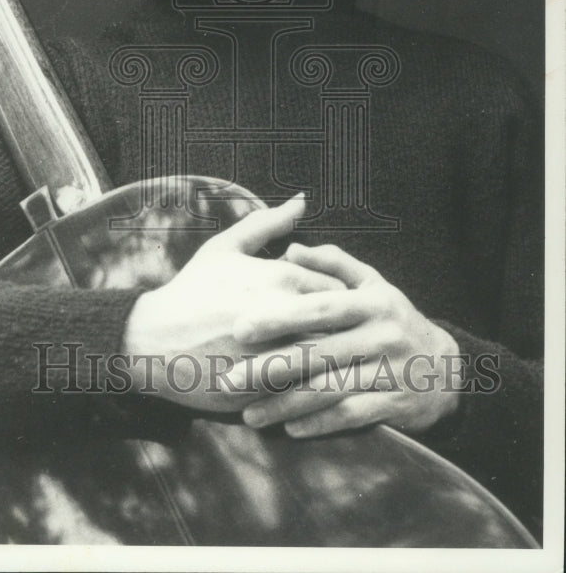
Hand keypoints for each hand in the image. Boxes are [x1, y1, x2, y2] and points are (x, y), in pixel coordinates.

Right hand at [122, 195, 345, 411]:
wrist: (153, 341)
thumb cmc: (192, 290)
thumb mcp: (225, 248)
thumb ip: (268, 223)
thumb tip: (302, 200)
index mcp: (281, 278)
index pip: (340, 290)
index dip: (340, 300)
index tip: (333, 308)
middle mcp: (286, 315)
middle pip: (342, 327)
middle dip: (342, 332)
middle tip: (335, 336)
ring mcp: (278, 356)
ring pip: (331, 362)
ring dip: (334, 363)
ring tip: (328, 364)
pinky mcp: (268, 391)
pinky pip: (309, 392)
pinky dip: (315, 390)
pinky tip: (308, 386)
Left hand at [223, 243, 462, 435]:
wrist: (448, 368)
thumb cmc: (393, 317)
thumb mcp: (372, 283)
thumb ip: (332, 263)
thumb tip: (290, 248)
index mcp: (371, 302)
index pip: (319, 308)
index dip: (279, 318)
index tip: (240, 328)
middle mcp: (382, 336)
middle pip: (318, 353)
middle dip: (270, 368)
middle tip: (229, 378)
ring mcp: (390, 372)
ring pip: (330, 390)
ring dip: (286, 404)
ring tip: (249, 414)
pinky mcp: (395, 404)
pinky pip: (351, 416)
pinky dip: (319, 423)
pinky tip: (289, 428)